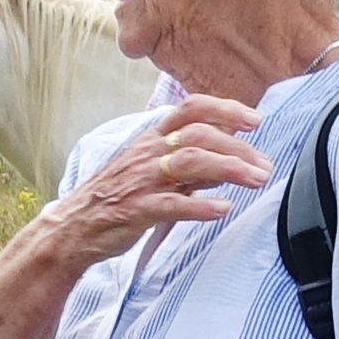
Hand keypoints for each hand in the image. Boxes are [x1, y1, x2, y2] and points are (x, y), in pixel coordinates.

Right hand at [30, 92, 266, 268]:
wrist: (73, 228)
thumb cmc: (115, 198)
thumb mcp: (152, 171)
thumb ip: (189, 164)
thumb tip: (229, 159)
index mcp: (151, 139)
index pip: (190, 109)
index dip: (225, 109)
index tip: (254, 120)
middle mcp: (147, 153)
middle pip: (198, 135)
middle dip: (238, 147)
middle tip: (265, 165)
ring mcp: (141, 180)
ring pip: (190, 162)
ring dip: (229, 169)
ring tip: (256, 181)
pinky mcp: (135, 210)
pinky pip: (172, 205)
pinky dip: (201, 206)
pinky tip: (223, 209)